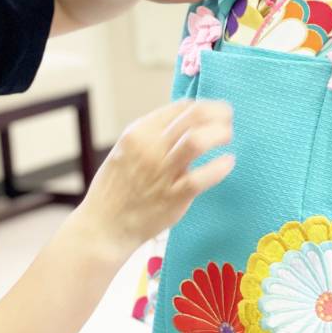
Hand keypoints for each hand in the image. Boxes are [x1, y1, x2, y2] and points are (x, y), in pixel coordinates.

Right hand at [71, 99, 234, 259]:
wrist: (103, 227)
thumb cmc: (120, 186)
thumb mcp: (129, 148)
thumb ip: (155, 133)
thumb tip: (191, 118)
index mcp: (140, 131)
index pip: (182, 106)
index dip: (206, 106)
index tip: (217, 113)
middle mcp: (150, 147)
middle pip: (194, 116)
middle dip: (219, 113)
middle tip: (228, 120)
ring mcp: (161, 172)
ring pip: (198, 140)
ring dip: (221, 134)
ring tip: (227, 137)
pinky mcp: (172, 197)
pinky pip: (201, 177)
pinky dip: (220, 167)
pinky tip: (228, 162)